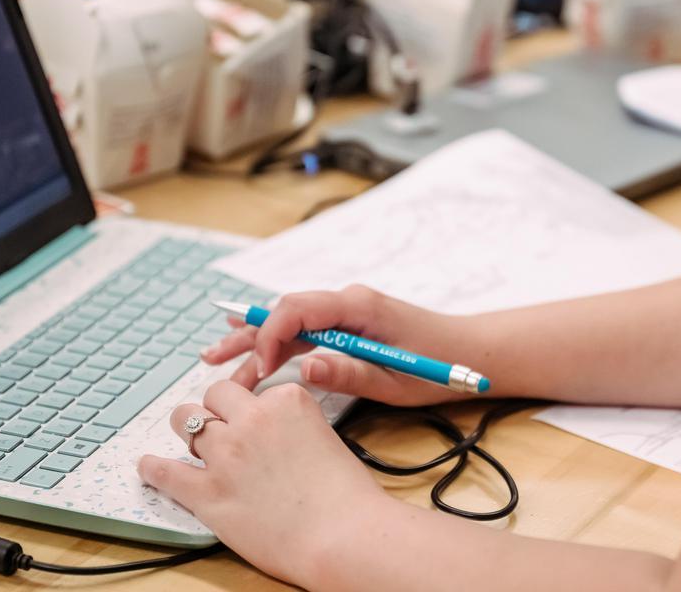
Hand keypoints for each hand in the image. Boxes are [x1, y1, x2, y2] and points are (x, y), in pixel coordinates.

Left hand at [137, 380, 386, 584]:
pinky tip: (148, 466)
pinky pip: (166, 472)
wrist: (343, 536)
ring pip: (186, 421)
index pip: (257, 390)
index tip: (256, 419)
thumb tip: (279, 439)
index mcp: (288, 402)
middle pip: (216, 395)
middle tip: (222, 427)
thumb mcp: (328, 440)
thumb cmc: (346, 498)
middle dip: (217, 409)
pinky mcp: (208, 492)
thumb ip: (298, 428)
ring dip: (188, 429)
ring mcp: (226, 454)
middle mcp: (253, 420)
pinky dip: (153, 468)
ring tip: (189, 440)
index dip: (255, 407)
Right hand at [201, 285, 473, 405]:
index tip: (258, 368)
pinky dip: (278, 344)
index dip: (270, 335)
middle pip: (286, 314)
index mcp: (358, 306)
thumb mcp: (394, 379)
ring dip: (256, 343)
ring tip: (215, 358)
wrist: (468, 352)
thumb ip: (349, 371)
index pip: (299, 309)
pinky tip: (250, 349)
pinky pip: (306, 332)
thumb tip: (304, 367)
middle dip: (248, 338)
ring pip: (291, 325)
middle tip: (212, 359)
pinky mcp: (349, 327)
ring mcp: (347, 313)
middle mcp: (348, 302)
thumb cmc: (436, 365)